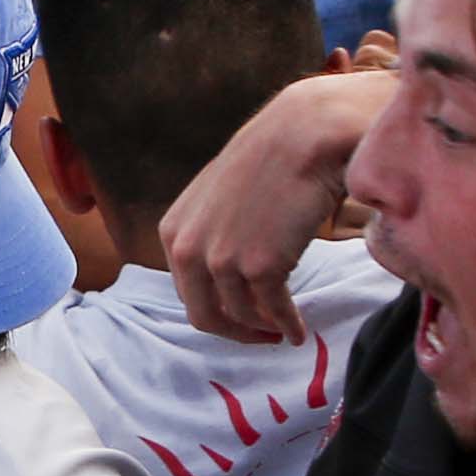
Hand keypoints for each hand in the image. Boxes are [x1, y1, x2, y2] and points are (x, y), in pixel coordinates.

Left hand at [163, 69, 396, 339]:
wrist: (302, 137)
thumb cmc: (269, 160)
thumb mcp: (216, 198)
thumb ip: (209, 234)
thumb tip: (224, 276)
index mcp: (173, 231)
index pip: (187, 290)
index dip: (215, 311)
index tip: (238, 319)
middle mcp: (189, 249)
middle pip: (204, 314)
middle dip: (234, 332)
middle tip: (261, 337)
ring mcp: (223, 260)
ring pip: (241, 316)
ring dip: (265, 329)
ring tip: (285, 331)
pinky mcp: (260, 267)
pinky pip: (274, 311)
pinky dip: (288, 325)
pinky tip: (300, 331)